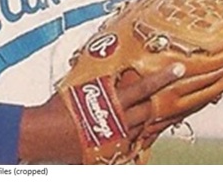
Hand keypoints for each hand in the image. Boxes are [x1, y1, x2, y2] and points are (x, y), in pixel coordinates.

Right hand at [17, 62, 184, 163]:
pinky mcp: (111, 153)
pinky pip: (130, 143)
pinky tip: (130, 129)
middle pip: (148, 109)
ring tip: (146, 109)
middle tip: (169, 89)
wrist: (44, 135)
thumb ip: (100, 82)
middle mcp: (120, 122)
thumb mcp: (80, 87)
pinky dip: (132, 134)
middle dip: (159, 99)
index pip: (144, 87)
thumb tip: (112, 72)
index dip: (163, 78)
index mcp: (113, 102)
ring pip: (141, 127)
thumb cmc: (58, 108)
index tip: (178, 69)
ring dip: (145, 118)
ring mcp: (117, 140)